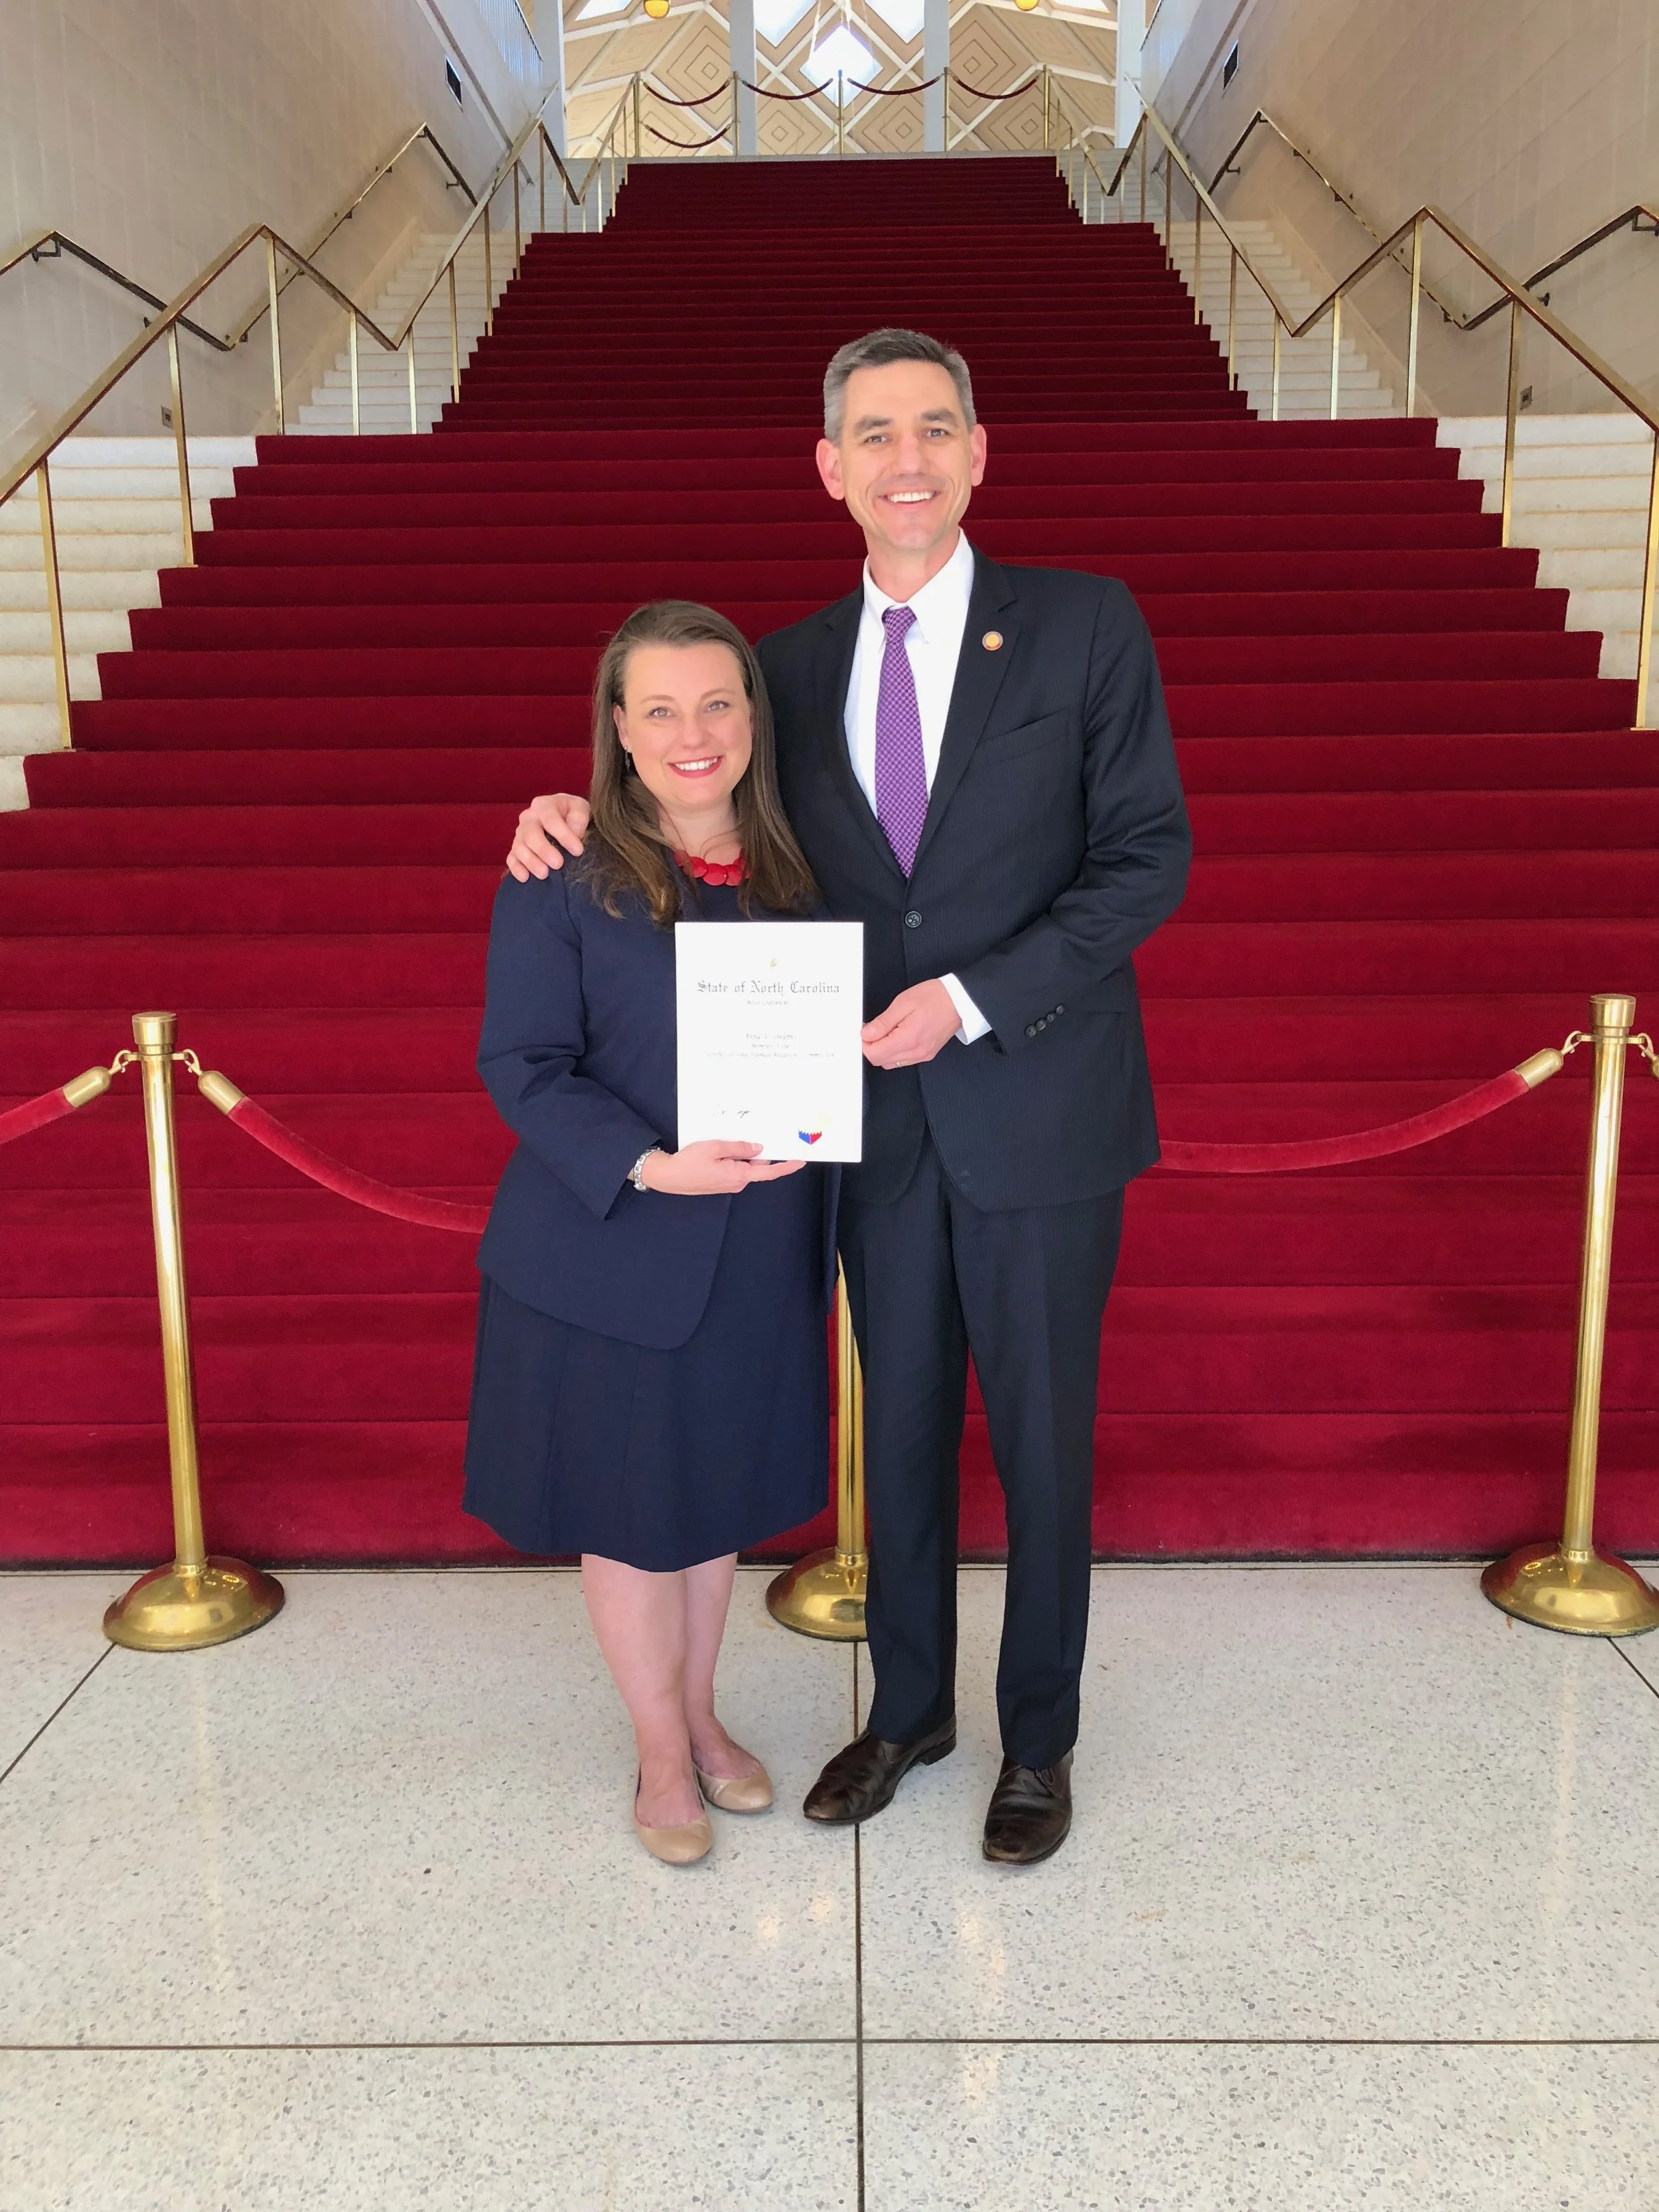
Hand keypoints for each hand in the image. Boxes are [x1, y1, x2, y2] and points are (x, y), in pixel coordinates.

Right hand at [506, 794, 590, 881]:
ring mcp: (520, 834)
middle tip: (558, 864)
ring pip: (519, 847)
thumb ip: (579, 816)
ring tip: (544, 874)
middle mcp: (528, 818)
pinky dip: (516, 869)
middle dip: (543, 850)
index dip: (564, 836)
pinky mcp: (516, 849)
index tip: (578, 851)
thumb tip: (575, 832)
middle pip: (531, 834)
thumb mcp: (580, 808)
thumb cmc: (571, 813)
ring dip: (531, 862)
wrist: (562, 817)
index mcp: (543, 805)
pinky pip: (511, 858)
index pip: (551, 820)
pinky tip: (525, 878)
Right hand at [640, 1140, 805, 1195]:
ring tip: (729, 1140)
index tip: (800, 1161)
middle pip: (757, 1166)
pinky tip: (723, 1148)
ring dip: (742, 1154)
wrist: (668, 1177)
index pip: (769, 1172)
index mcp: (739, 1175)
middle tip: (757, 1133)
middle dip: (758, 1152)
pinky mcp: (720, 1182)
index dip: (785, 1167)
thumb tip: (759, 1149)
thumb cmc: (689, 1162)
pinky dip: (734, 1158)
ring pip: (744, 1166)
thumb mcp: (715, 1148)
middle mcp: (737, 1183)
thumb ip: (739, 1148)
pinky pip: (734, 1168)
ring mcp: (728, 1184)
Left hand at [861, 980, 960, 1068]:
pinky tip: (899, 1035)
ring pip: (891, 1062)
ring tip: (889, 1029)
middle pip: (881, 1061)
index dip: (865, 1042)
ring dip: (884, 1049)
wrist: (961, 1000)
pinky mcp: (927, 1054)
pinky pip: (904, 1060)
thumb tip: (866, 1034)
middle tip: (876, 1028)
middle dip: (873, 1046)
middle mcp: (916, 1052)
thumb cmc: (936, 997)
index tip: (866, 1029)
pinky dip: (896, 1050)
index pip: (874, 1055)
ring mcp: (923, 1055)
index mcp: (908, 1039)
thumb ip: (883, 1022)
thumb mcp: (903, 1003)